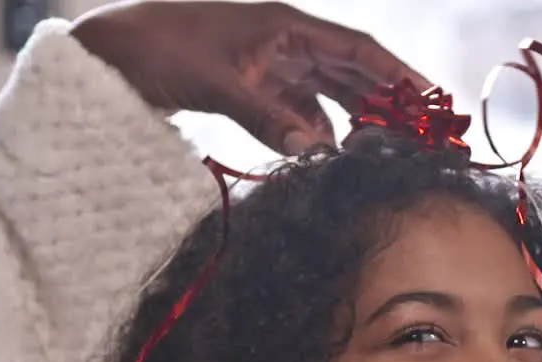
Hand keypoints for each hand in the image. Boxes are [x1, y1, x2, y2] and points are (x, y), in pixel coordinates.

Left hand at [70, 1, 433, 154]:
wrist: (110, 54)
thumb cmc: (159, 47)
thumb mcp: (217, 82)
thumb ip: (267, 118)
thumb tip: (315, 152)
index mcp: (285, 26)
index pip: (358, 50)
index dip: (398, 74)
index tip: (431, 98)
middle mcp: (285, 43)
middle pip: (352, 72)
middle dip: (386, 101)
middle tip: (418, 134)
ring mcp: (271, 66)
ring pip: (329, 94)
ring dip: (354, 121)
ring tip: (380, 151)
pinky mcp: (254, 89)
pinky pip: (299, 112)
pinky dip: (316, 133)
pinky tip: (328, 155)